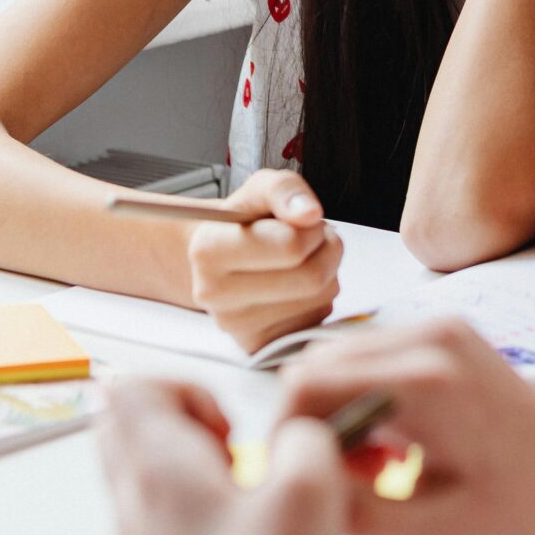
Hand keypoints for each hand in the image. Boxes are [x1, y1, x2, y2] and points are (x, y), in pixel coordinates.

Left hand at [100, 379, 343, 534]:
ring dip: (189, 488)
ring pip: (140, 496)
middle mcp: (133, 514)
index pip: (131, 389)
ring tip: (248, 518)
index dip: (186, 389)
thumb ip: (308, 441)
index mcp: (160, 470)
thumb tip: (300, 437)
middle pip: (121, 436)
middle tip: (233, 460)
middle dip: (177, 430)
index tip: (231, 428)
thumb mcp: (311, 493)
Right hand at [186, 169, 343, 356]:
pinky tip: (297, 287)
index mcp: (208, 250)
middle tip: (314, 240)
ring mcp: (236, 326)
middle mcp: (214, 294)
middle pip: (311, 277)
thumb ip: (285, 189)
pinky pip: (317, 321)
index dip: (311, 229)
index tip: (302, 222)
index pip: (290, 245)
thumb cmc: (245, 223)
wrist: (223, 261)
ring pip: (320, 299)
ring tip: (302, 261)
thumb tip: (309, 214)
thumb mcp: (260, 189)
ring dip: (327, 274)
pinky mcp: (259, 345)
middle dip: (326, 250)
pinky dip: (319, 300)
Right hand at [276, 318, 534, 534]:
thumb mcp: (432, 534)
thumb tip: (288, 489)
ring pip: (339, 358)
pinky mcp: (443, 330)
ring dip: (334, 411)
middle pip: (317, 363)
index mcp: (427, 381)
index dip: (284, 433)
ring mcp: (438, 326)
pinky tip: (389, 445)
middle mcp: (430, 336)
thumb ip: (352, 513)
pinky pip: (370, 354)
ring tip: (371, 470)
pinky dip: (361, 396)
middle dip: (310, 424)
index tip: (298, 479)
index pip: (308, 382)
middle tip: (340, 482)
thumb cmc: (520, 508)